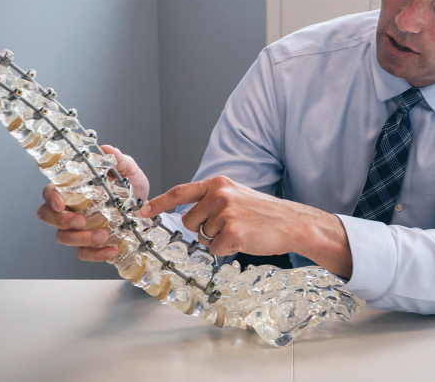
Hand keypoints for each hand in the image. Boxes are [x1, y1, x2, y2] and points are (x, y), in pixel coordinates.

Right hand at [36, 145, 148, 261]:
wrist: (148, 211)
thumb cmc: (132, 189)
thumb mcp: (130, 171)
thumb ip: (119, 160)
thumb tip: (107, 149)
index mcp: (76, 188)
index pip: (51, 191)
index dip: (51, 197)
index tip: (61, 204)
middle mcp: (72, 208)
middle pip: (46, 215)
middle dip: (59, 220)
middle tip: (80, 221)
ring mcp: (79, 228)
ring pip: (63, 237)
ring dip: (81, 238)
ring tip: (105, 234)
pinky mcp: (90, 244)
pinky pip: (84, 253)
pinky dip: (96, 254)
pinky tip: (112, 250)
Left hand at [139, 176, 352, 277]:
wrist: (292, 223)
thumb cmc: (263, 212)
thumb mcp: (236, 194)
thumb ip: (211, 199)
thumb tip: (187, 215)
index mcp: (218, 183)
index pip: (180, 192)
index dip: (158, 203)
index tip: (142, 212)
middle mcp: (219, 195)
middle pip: (188, 222)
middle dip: (202, 229)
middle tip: (227, 226)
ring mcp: (225, 214)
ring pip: (201, 238)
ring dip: (216, 240)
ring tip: (239, 231)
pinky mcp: (232, 233)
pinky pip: (214, 250)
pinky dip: (226, 250)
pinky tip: (243, 240)